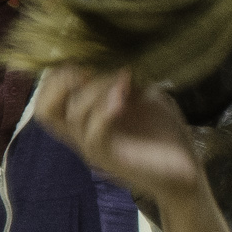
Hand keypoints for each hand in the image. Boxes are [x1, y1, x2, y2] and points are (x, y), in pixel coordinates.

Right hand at [38, 65, 203, 205]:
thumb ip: (123, 81)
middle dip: (62, 82)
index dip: (58, 74)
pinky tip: (124, 96)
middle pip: (44, 110)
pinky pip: (94, 133)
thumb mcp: (142, 98)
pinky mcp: (109, 158)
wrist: (187, 171)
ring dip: (96, 89)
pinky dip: (105, 110)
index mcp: (85, 120)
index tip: (87, 61)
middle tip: (89, 70)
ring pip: (73, 115)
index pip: (47, 97)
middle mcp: (82, 134)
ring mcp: (93, 148)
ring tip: (123, 80)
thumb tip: (114, 61)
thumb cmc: (164, 134)